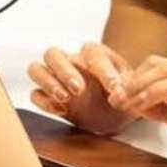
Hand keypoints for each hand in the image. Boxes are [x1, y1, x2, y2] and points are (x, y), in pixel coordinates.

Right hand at [24, 42, 138, 135]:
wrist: (117, 114)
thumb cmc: (122, 96)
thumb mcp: (131, 90)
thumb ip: (127, 89)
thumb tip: (119, 95)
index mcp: (94, 55)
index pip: (92, 52)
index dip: (102, 70)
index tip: (114, 89)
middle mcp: (71, 62)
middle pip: (53, 54)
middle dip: (64, 71)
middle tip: (79, 89)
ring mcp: (56, 79)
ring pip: (36, 69)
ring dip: (48, 82)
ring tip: (65, 98)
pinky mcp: (49, 98)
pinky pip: (34, 94)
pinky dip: (44, 101)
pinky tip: (61, 111)